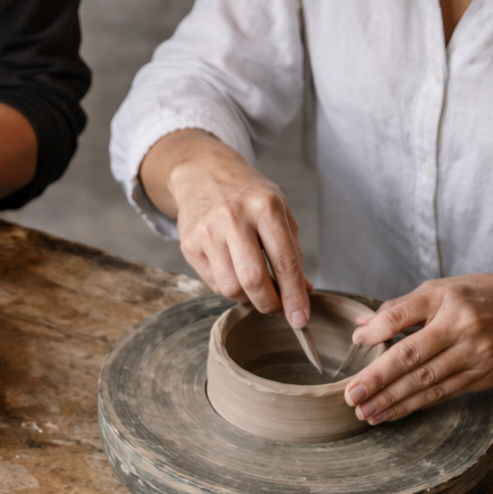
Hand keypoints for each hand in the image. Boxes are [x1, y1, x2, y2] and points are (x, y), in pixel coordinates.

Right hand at [140, 130, 312, 326]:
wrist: (203, 173)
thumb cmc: (248, 195)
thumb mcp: (278, 211)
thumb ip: (292, 251)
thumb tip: (303, 291)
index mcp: (265, 206)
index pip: (284, 262)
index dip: (294, 295)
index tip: (300, 320)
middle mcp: (234, 217)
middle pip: (254, 280)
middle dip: (269, 304)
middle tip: (277, 309)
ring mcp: (208, 231)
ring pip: (231, 288)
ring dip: (248, 298)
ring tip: (255, 286)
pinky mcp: (189, 244)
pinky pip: (214, 283)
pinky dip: (229, 287)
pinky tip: (234, 272)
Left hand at [343, 271, 492, 424]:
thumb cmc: (481, 297)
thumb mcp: (442, 290)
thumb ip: (400, 309)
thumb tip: (361, 328)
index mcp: (448, 302)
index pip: (403, 317)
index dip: (377, 332)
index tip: (356, 346)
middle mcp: (463, 330)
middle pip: (412, 358)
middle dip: (378, 380)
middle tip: (351, 396)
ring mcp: (475, 356)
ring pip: (427, 383)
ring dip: (393, 402)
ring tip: (366, 413)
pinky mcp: (484, 377)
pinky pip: (443, 394)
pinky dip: (415, 405)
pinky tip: (392, 413)